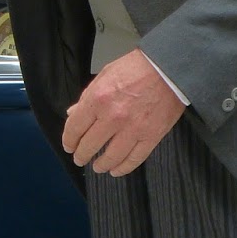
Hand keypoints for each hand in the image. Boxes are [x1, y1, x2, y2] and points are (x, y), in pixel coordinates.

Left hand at [62, 49, 184, 175]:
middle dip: (81, 155)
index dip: (69, 140)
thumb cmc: (136, 68)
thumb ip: (87, 97)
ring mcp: (132, 129)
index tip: (68, 146)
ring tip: (98, 167)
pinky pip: (134, 159)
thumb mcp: (104, 75)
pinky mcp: (151, 137)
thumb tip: (73, 113)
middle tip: (80, 158)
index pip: (75, 128)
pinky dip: (124, 168)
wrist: (168, 68)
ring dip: (101, 165)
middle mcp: (113, 117)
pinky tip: (117, 170)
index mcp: (98, 99)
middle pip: (89, 145)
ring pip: (111, 157)